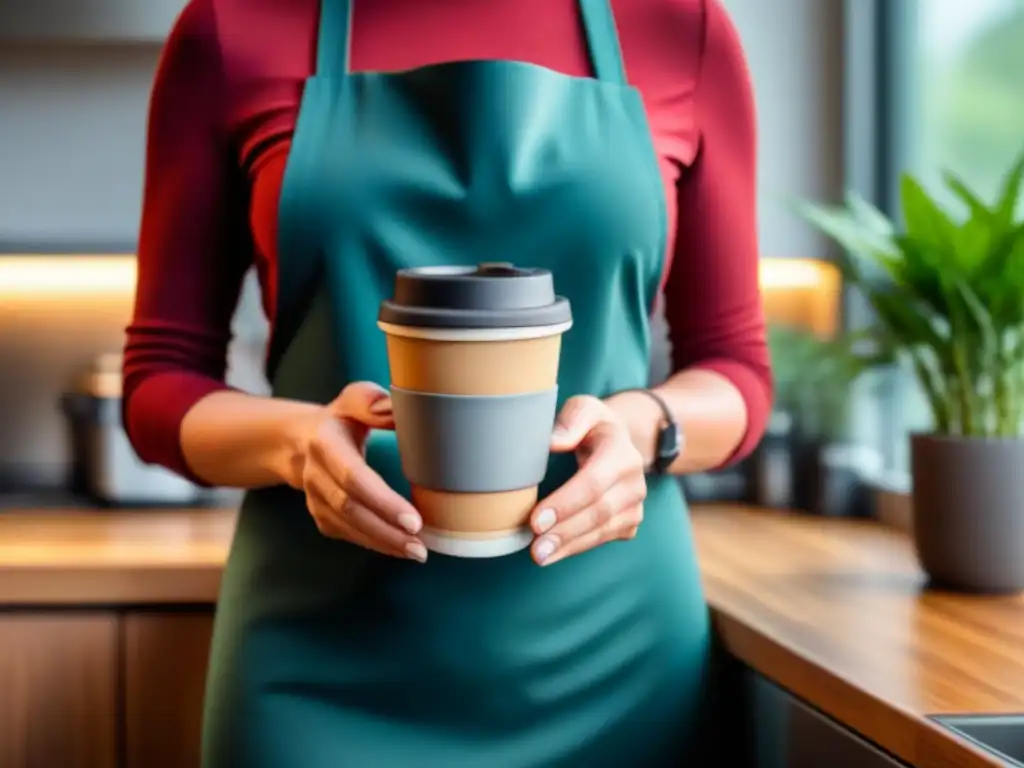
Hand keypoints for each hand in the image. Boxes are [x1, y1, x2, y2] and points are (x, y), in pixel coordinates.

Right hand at [297, 382, 427, 561]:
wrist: (301, 440)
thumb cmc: (342, 418)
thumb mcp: (355, 399)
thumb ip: (376, 404)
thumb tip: (409, 411)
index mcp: (325, 442)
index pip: (354, 477)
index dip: (382, 501)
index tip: (413, 519)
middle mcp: (314, 474)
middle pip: (351, 509)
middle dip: (387, 530)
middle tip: (421, 544)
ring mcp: (315, 499)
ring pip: (349, 528)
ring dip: (384, 543)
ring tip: (418, 551)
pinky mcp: (321, 516)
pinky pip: (349, 535)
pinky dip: (376, 544)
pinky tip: (401, 548)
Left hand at [529, 396, 646, 565]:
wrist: (618, 441)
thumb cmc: (592, 426)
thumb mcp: (584, 409)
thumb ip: (571, 420)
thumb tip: (554, 442)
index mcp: (621, 451)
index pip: (594, 482)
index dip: (566, 503)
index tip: (536, 520)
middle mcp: (634, 480)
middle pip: (599, 512)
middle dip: (565, 532)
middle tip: (535, 548)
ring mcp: (635, 504)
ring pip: (603, 530)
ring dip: (570, 546)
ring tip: (540, 556)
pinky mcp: (630, 522)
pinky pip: (604, 539)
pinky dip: (578, 547)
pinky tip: (555, 553)